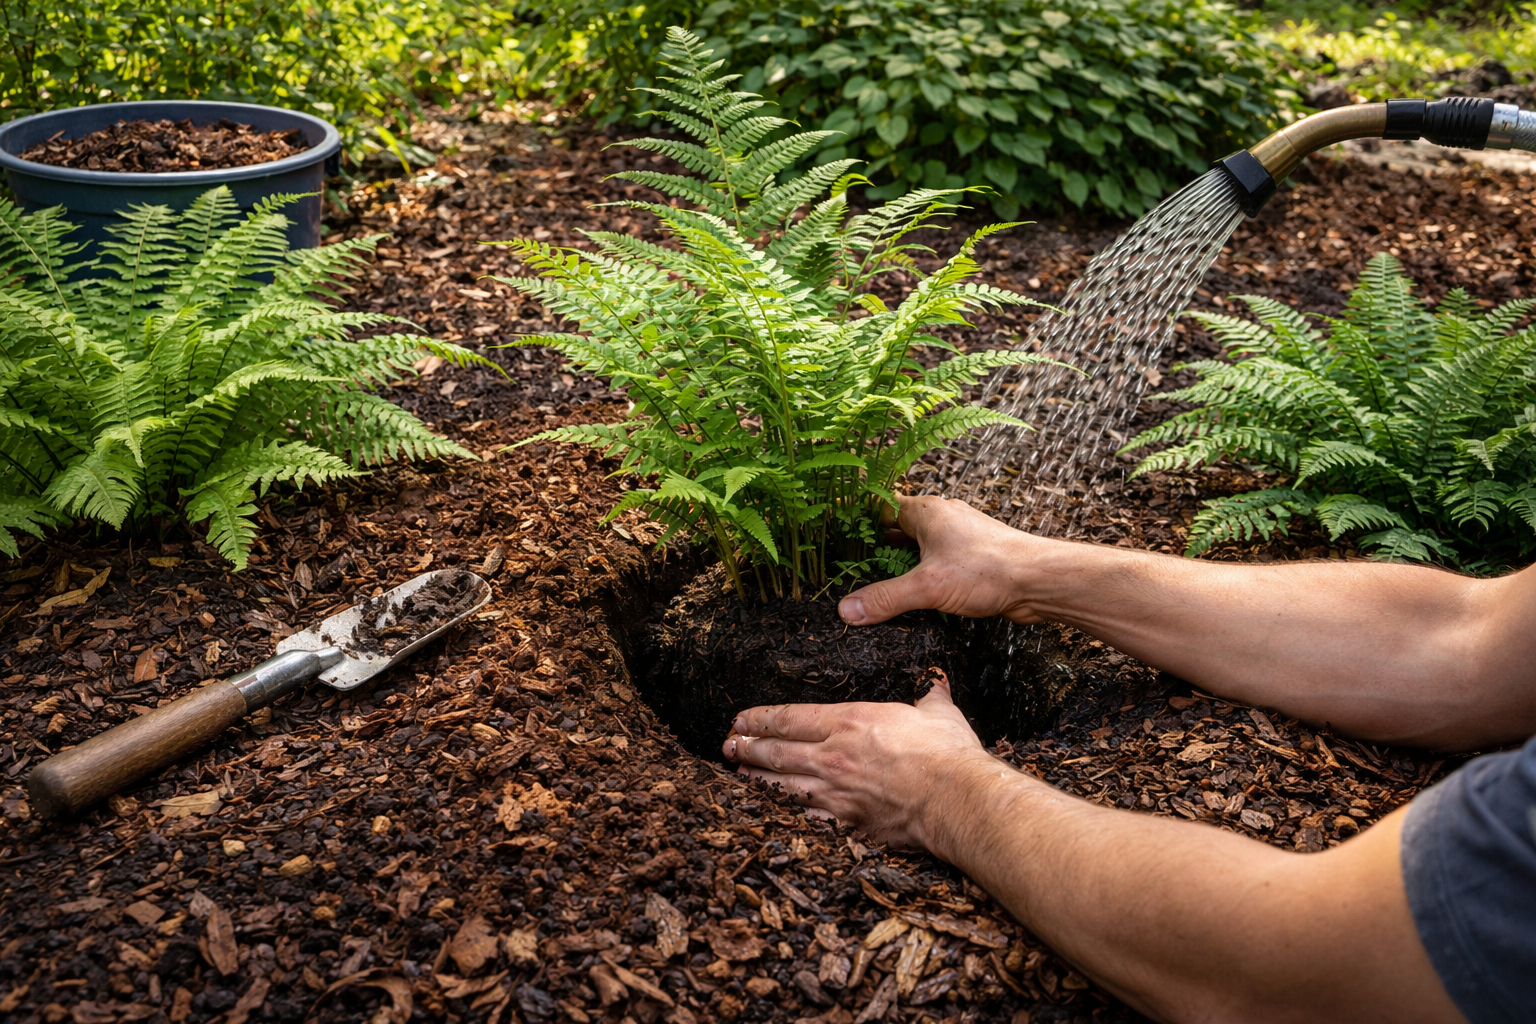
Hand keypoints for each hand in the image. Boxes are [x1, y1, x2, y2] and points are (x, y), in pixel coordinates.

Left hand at [721, 672, 997, 853]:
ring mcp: (836, 792)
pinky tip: (769, 811)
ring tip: (737, 774)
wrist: (956, 800)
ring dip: (755, 778)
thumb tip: (937, 682)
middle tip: (728, 745)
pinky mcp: (846, 823)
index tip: (741, 718)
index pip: (790, 717)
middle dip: (747, 747)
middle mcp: (833, 756)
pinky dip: (781, 813)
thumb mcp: (939, 712)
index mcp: (850, 721)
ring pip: (781, 785)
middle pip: (776, 751)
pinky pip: (803, 817)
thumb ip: (930, 695)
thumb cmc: (948, 754)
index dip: (760, 718)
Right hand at [840, 495, 1044, 625]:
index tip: (839, 532)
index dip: (860, 518)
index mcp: (928, 512)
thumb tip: (847, 610)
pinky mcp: (973, 559)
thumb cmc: (989, 568)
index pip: (883, 506)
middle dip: (877, 545)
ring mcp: (960, 539)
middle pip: (900, 527)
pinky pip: (938, 563)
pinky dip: (923, 575)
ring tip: (876, 581)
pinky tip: (915, 593)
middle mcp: (943, 519)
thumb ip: (885, 598)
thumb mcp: (928, 586)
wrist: (1039, 581)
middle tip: (851, 564)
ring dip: (902, 563)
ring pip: (920, 546)